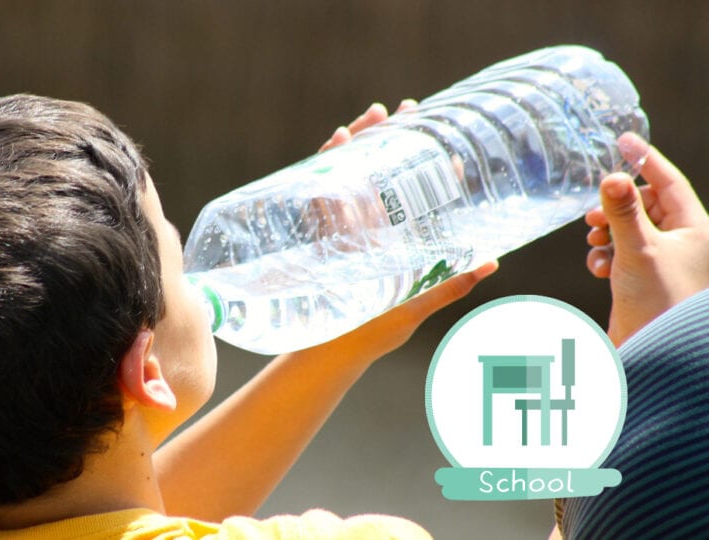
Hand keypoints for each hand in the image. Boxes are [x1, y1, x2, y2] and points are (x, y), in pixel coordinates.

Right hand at [314, 99, 497, 357]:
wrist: (325, 356)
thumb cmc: (371, 336)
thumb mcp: (414, 308)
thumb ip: (448, 286)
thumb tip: (492, 261)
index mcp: (396, 244)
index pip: (417, 199)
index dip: (433, 171)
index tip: (449, 145)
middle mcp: (368, 232)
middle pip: (381, 176)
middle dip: (392, 141)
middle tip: (405, 110)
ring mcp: (340, 231)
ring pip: (350, 176)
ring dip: (360, 144)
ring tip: (372, 117)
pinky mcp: (315, 235)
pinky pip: (319, 193)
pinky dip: (326, 165)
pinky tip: (336, 143)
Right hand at [585, 133, 708, 344]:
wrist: (656, 353)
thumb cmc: (659, 302)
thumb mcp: (638, 250)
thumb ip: (622, 211)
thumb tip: (611, 176)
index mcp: (695, 229)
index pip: (669, 182)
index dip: (644, 159)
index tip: (622, 140)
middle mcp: (684, 243)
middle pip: (647, 205)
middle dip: (617, 207)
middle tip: (595, 214)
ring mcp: (665, 262)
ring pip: (632, 229)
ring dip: (609, 233)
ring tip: (596, 243)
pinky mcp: (646, 279)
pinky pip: (624, 253)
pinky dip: (608, 255)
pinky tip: (599, 268)